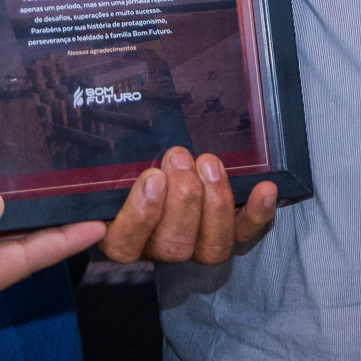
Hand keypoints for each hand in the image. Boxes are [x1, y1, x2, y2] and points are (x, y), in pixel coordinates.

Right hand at [0, 162, 103, 316]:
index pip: (18, 263)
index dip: (58, 244)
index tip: (95, 226)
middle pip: (23, 254)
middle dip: (61, 234)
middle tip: (104, 211)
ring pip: (14, 239)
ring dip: (45, 220)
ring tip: (83, 201)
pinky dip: (21, 208)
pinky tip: (40, 193)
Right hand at [99, 147, 278, 264]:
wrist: (155, 171)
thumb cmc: (123, 163)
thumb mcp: (105, 160)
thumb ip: (101, 153)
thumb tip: (95, 112)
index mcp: (120, 235)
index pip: (124, 242)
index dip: (141, 214)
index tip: (150, 177)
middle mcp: (157, 248)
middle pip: (173, 245)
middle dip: (183, 198)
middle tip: (179, 157)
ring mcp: (194, 245)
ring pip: (210, 247)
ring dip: (215, 203)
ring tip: (209, 164)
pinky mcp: (226, 235)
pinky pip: (245, 235)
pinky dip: (257, 213)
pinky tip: (266, 188)